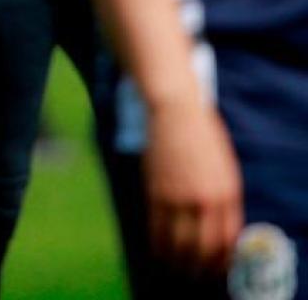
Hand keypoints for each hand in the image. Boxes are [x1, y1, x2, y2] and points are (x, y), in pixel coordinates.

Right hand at [144, 98, 242, 275]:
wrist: (175, 113)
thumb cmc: (202, 138)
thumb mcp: (225, 169)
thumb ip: (225, 199)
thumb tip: (220, 229)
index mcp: (228, 194)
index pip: (228, 240)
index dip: (221, 259)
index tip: (216, 267)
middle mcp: (205, 200)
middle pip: (204, 248)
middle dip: (199, 266)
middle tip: (195, 273)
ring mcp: (179, 197)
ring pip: (178, 243)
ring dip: (177, 260)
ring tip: (175, 266)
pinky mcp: (156, 192)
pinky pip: (157, 228)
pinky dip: (157, 244)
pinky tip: (157, 249)